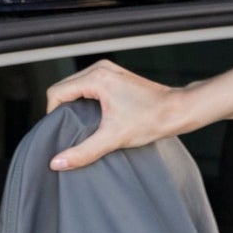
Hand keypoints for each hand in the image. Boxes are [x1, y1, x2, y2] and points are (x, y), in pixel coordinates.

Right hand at [44, 59, 183, 170]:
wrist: (178, 110)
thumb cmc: (152, 119)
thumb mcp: (113, 138)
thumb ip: (83, 151)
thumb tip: (57, 163)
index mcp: (96, 78)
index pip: (56, 92)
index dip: (53, 114)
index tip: (61, 132)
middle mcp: (100, 69)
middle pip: (64, 88)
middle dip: (62, 110)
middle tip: (68, 131)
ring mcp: (109, 71)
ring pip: (76, 86)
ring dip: (73, 105)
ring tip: (80, 125)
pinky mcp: (116, 77)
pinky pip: (88, 86)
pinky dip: (85, 100)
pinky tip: (92, 118)